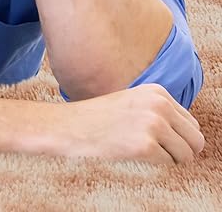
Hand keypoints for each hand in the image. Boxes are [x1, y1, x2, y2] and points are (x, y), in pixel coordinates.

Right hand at [43, 84, 204, 163]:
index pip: (191, 123)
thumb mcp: (130, 103)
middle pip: (195, 139)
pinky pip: (168, 163)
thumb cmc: (94, 119)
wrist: (63, 126)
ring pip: (186, 154)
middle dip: (180, 151)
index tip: (158, 142)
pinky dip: (154, 165)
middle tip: (155, 153)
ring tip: (141, 154)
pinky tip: (131, 155)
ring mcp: (152, 124)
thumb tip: (188, 138)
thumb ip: (159, 113)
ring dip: (168, 160)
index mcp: (157, 92)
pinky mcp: (144, 145)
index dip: (177, 137)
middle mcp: (159, 105)